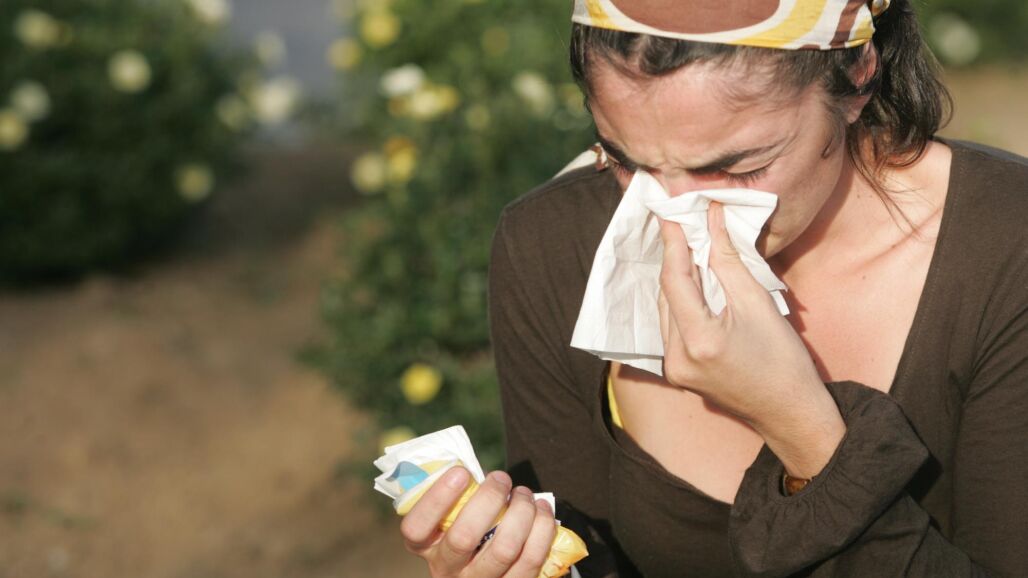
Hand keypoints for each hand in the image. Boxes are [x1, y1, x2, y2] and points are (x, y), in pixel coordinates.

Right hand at [400, 467, 557, 577]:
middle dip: (489, 499)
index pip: (416, 528)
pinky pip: (531, 559)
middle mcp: (446, 569)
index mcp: (425, 546)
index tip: (461, 472)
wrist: (484, 570)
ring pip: (503, 549)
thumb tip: (476, 466)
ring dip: (521, 512)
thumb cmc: (467, 526)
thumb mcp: (450, 515)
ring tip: (524, 494)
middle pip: (464, 537)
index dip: (437, 498)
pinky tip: (542, 510)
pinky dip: (542, 528)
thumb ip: (458, 495)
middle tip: (501, 479)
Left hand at [658, 202, 844, 476]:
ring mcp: (673, 369)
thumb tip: (713, 223)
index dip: (673, 245)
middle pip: (667, 295)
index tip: (671, 217)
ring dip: (677, 281)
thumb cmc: (784, 361)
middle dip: (676, 260)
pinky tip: (694, 286)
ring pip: (666, 311)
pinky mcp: (676, 373)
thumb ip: (730, 262)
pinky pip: (671, 328)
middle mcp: (676, 358)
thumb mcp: (759, 305)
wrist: (789, 413)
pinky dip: (681, 304)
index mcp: (698, 341)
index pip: (674, 281)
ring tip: (690, 251)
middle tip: (683, 228)